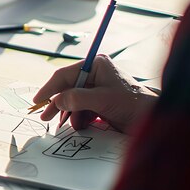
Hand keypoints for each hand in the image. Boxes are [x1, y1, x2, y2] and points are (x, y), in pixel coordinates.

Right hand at [33, 55, 157, 133]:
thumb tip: (57, 100)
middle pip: (66, 88)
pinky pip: (80, 109)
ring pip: (72, 101)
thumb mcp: (102, 99)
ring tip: (71, 124)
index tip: (38, 100)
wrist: (150, 119)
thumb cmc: (132, 104)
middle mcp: (94, 74)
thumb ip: (77, 99)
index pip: (64, 74)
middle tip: (45, 117)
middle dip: (57, 104)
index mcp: (96, 65)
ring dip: (70, 114)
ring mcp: (96, 89)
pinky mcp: (99, 102)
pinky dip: (79, 118)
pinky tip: (83, 124)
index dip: (50, 88)